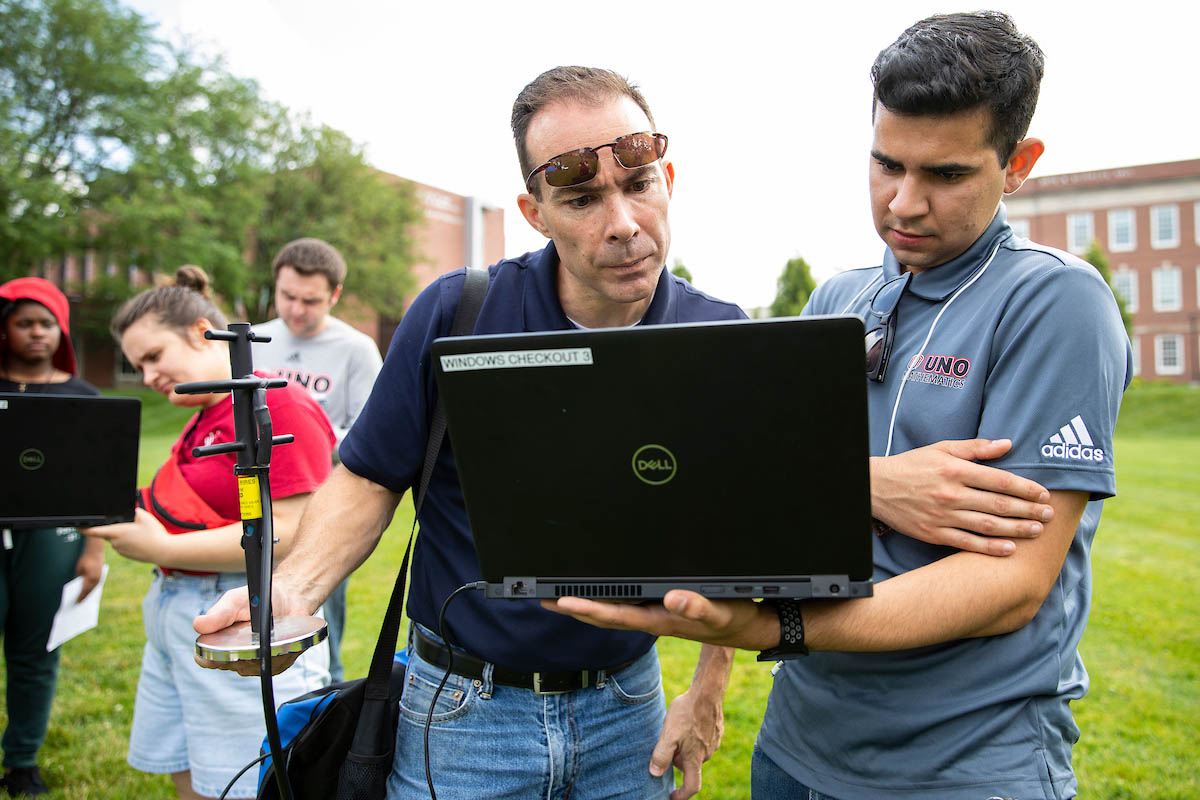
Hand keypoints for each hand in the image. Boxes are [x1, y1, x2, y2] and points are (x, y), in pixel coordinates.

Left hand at [74, 538, 105, 601]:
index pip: (84, 590)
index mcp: (90, 578)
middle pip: (90, 591)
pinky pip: (97, 584)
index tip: (77, 602)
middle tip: (80, 603)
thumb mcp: (79, 569)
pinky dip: (93, 588)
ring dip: (90, 593)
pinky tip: (89, 590)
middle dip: (85, 596)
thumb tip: (78, 585)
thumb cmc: (85, 560)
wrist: (95, 551)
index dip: (81, 597)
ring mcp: (100, 577)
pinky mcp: (101, 575)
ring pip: (94, 588)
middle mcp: (96, 579)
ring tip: (85, 598)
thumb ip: (79, 577)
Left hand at [83, 508, 171, 563]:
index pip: (93, 531)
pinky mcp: (127, 555)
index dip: (83, 528)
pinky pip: (124, 546)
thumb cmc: (154, 534)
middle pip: (109, 532)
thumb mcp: (144, 516)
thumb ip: (132, 511)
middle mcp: (115, 543)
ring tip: (141, 534)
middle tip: (132, 525)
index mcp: (116, 532)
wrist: (164, 552)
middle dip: (116, 527)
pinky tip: (142, 541)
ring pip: (117, 539)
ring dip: (124, 535)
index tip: (76, 525)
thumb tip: (127, 510)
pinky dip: (130, 542)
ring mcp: (120, 550)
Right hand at [192, 582, 311, 675]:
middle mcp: (235, 657)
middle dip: (242, 651)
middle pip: (233, 665)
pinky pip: (277, 664)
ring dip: (264, 649)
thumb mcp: (236, 601)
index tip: (220, 647)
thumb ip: (220, 614)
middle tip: (253, 632)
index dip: (209, 657)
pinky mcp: (277, 665)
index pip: (206, 659)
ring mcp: (255, 664)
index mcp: (218, 643)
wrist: (289, 597)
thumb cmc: (257, 599)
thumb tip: (198, 625)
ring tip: (272, 630)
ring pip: (256, 666)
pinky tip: (284, 636)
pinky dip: (281, 649)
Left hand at [544, 591, 776, 650]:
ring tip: (557, 598)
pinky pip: (624, 607)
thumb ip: (697, 606)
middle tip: (542, 599)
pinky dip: (603, 601)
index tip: (560, 600)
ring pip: (610, 612)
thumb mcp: (719, 610)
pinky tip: (595, 597)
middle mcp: (651, 618)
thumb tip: (673, 598)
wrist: (747, 627)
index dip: (586, 607)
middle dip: (572, 608)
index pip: (614, 614)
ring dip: (582, 606)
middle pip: (602, 615)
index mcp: (658, 618)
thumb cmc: (732, 616)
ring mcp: (653, 615)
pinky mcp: (659, 610)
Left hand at [653, 677, 724, 798]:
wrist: (706, 692)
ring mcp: (713, 743)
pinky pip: (703, 740)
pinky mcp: (717, 732)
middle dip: (678, 761)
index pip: (692, 787)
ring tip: (677, 730)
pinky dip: (694, 737)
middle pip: (690, 766)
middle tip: (667, 743)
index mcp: (694, 759)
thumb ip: (661, 755)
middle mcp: (706, 754)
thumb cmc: (686, 713)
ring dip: (686, 747)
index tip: (672, 797)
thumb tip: (655, 773)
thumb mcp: (668, 734)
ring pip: (696, 752)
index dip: (682, 796)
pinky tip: (688, 722)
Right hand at [871, 438, 1053, 555]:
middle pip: (998, 504)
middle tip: (1049, 515)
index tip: (1044, 494)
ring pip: (987, 525)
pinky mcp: (933, 534)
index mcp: (955, 470)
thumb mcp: (941, 449)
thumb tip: (1007, 444)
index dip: (1025, 488)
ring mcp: (942, 516)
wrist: (876, 487)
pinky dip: (990, 548)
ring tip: (1037, 531)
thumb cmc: (911, 465)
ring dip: (1016, 529)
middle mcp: (951, 494)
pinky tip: (1009, 548)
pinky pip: (967, 543)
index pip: (999, 480)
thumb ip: (975, 448)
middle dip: (1028, 510)